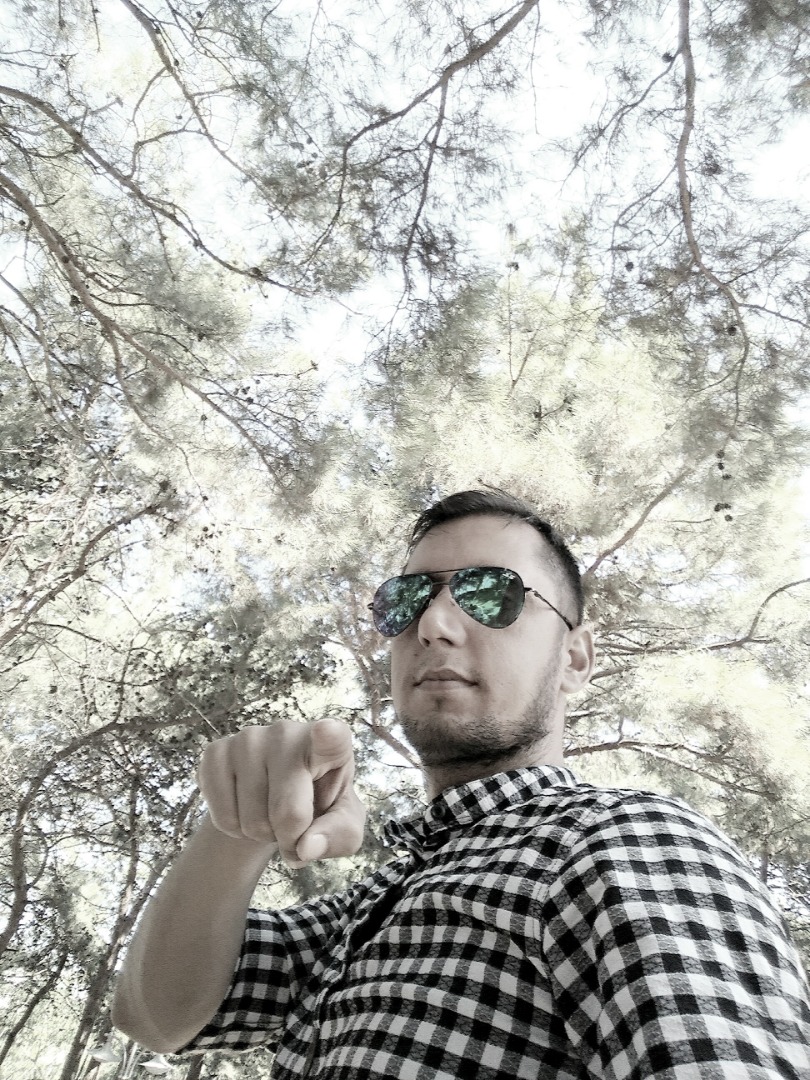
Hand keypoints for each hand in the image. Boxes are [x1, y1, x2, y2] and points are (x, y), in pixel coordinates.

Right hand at [197, 719, 364, 865]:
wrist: (276, 798)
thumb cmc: (319, 807)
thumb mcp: (344, 827)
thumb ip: (337, 836)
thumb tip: (305, 847)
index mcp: (331, 745)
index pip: (332, 736)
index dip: (328, 735)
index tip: (326, 730)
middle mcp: (288, 733)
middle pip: (287, 811)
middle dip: (289, 837)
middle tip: (295, 826)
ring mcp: (248, 738)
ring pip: (251, 820)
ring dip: (261, 834)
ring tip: (270, 813)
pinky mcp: (215, 752)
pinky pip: (222, 817)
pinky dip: (234, 829)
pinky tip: (245, 809)